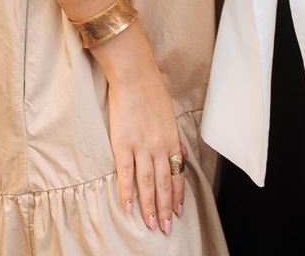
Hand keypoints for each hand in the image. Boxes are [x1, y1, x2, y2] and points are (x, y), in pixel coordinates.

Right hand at [94, 24, 184, 235]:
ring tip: (151, 224)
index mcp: (171, 138)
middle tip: (166, 228)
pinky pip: (126, 173)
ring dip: (149, 206)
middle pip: (163, 183)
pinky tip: (128, 207)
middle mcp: (159, 145)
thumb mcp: (170, 115)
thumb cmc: (152, 92)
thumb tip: (182, 156)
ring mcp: (141, 146)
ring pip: (147, 183)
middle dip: (165, 208)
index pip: (177, 173)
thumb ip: (174, 139)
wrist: (133, 75)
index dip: (177, 194)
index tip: (178, 211)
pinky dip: (127, 192)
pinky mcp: (122, 143)